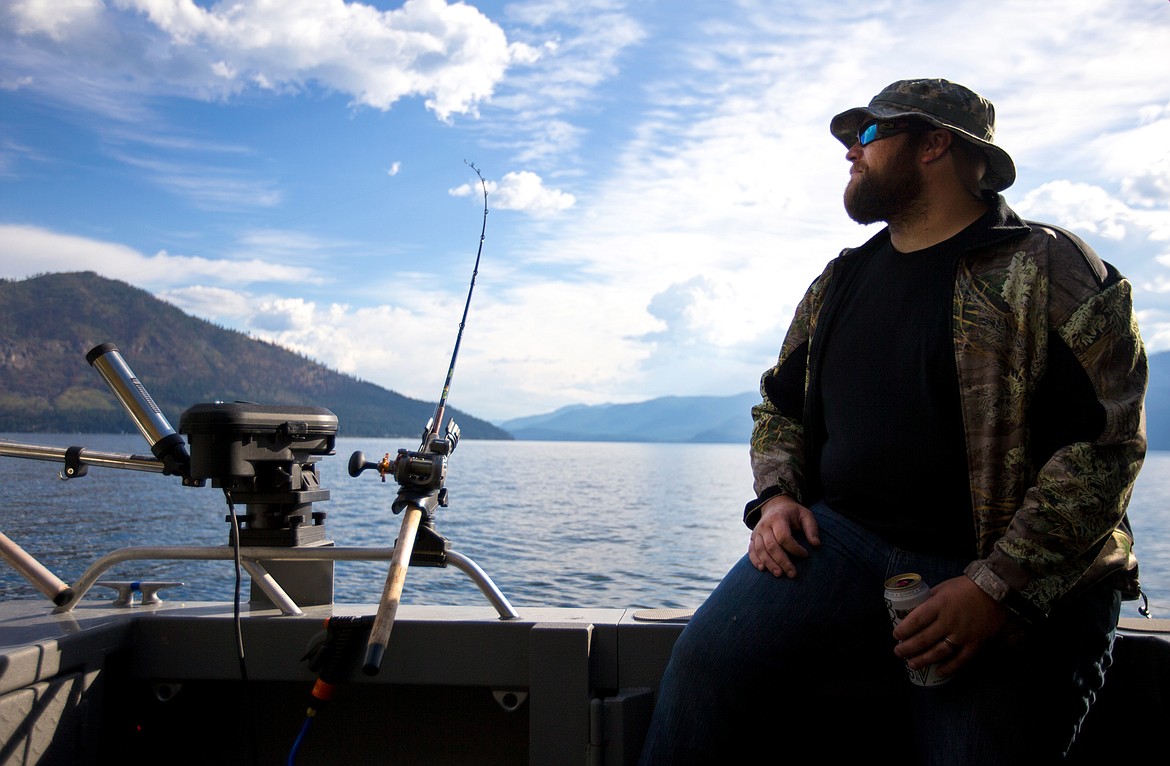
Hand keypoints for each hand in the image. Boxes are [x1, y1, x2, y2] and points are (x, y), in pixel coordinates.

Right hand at [748, 494, 819, 577]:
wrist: (775, 505)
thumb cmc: (793, 513)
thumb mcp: (805, 515)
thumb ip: (811, 529)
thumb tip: (816, 545)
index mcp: (778, 518)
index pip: (784, 537)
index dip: (794, 548)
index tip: (806, 555)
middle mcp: (765, 525)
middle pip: (771, 546)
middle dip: (782, 561)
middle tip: (792, 574)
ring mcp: (757, 532)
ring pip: (760, 550)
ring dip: (769, 564)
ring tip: (779, 574)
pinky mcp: (752, 538)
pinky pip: (751, 550)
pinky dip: (755, 560)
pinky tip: (762, 569)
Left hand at [892, 575, 1007, 675]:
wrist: (996, 590)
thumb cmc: (966, 586)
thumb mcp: (943, 587)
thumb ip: (930, 600)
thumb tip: (915, 609)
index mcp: (939, 605)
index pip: (915, 621)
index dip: (903, 630)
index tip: (896, 635)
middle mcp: (948, 621)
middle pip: (923, 639)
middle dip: (907, 648)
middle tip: (898, 652)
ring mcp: (962, 634)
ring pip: (938, 652)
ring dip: (923, 660)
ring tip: (911, 664)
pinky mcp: (975, 643)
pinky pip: (960, 660)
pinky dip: (949, 668)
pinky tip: (938, 671)